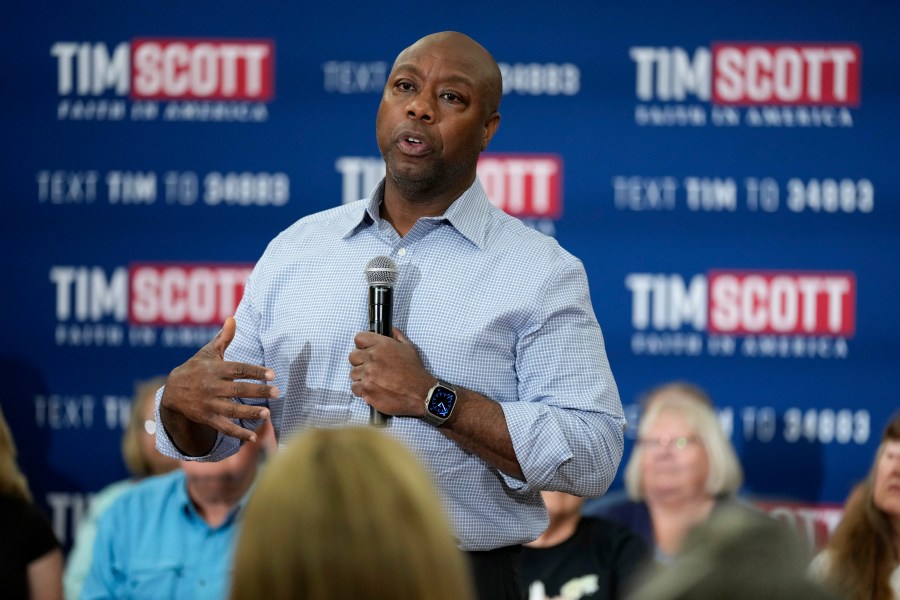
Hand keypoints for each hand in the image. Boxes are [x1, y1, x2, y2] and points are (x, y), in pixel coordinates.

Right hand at [160, 316, 278, 454]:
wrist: (172, 392)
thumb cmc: (196, 368)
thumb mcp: (207, 352)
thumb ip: (223, 338)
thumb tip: (233, 318)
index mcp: (214, 369)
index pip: (238, 369)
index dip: (256, 371)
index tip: (272, 374)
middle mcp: (212, 387)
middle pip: (238, 389)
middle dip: (259, 391)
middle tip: (277, 392)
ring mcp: (208, 404)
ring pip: (232, 409)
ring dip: (250, 413)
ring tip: (267, 413)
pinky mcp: (206, 418)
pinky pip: (224, 427)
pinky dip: (238, 433)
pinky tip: (254, 437)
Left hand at [348, 328, 432, 417]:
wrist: (419, 393)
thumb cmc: (414, 371)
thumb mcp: (408, 347)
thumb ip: (396, 336)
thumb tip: (390, 330)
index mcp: (381, 345)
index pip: (358, 338)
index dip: (362, 345)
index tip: (366, 350)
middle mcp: (372, 358)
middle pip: (352, 356)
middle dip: (360, 362)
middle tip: (371, 367)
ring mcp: (368, 375)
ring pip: (353, 373)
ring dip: (361, 377)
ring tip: (374, 380)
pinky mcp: (367, 390)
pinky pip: (355, 388)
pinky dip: (362, 390)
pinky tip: (373, 389)